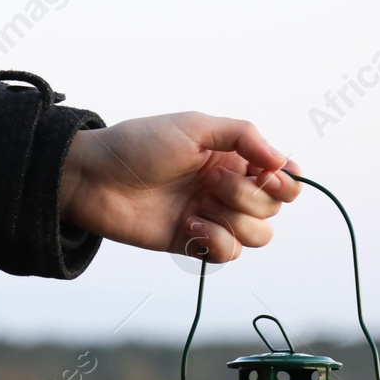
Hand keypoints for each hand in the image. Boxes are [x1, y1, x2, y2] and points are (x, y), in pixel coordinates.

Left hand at [58, 113, 299, 263]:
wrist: (95, 178)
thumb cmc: (140, 144)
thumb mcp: (196, 126)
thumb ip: (243, 135)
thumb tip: (282, 161)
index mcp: (234, 157)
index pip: (283, 179)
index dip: (284, 182)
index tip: (266, 174)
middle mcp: (228, 188)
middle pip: (272, 209)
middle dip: (248, 196)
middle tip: (209, 180)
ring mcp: (211, 217)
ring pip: (257, 236)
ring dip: (234, 220)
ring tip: (198, 204)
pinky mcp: (192, 242)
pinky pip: (226, 253)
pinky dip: (215, 240)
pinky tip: (189, 224)